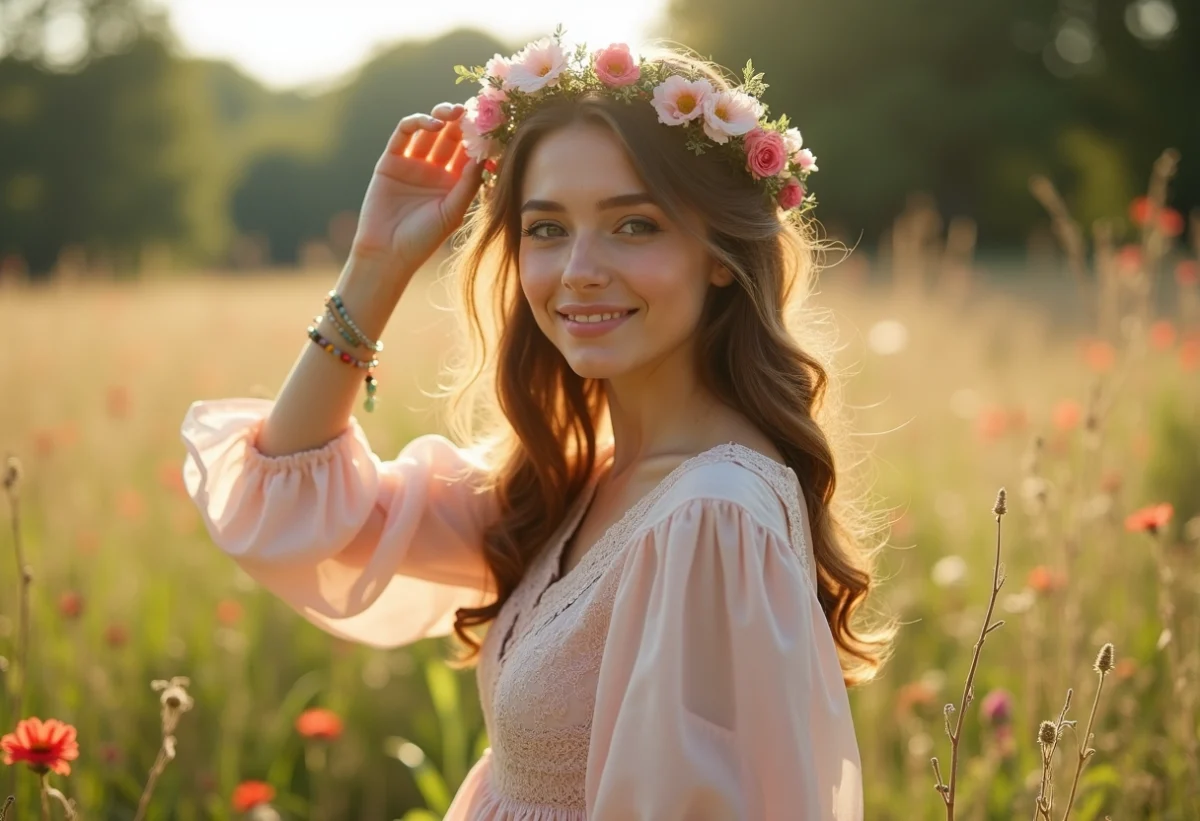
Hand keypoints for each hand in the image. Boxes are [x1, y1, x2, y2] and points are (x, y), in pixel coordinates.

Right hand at [349, 102, 483, 279]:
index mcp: (453, 182)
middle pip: (451, 137)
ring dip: (442, 116)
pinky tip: (432, 124)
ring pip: (429, 130)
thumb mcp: (452, 212)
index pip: (469, 152)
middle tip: (472, 110)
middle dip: (462, 122)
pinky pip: (404, 133)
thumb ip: (468, 184)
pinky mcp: (391, 160)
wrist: (387, 253)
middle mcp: (434, 169)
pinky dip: (417, 122)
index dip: (478, 137)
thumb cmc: (423, 239)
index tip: (491, 123)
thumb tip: (485, 155)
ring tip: (454, 113)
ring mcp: (412, 163)